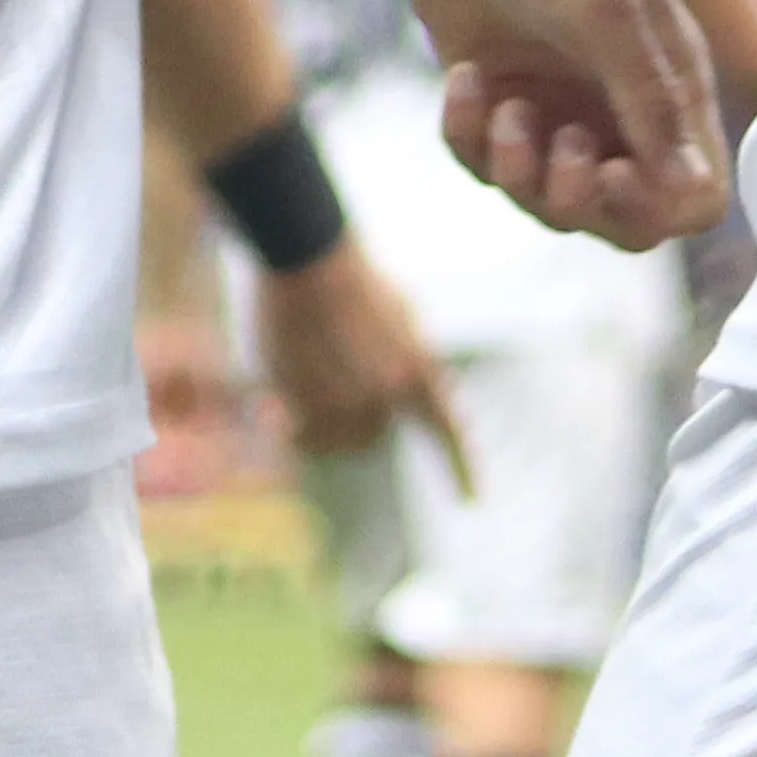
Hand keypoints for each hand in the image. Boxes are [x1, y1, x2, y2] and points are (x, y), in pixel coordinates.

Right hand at [253, 247, 474, 490]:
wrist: (309, 255)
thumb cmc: (355, 278)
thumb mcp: (402, 318)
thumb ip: (408, 363)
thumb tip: (398, 403)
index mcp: (417, 371)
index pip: (445, 430)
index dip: (461, 467)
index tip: (473, 502)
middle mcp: (385, 395)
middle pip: (372, 437)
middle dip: (356, 419)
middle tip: (335, 377)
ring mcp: (344, 401)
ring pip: (336, 439)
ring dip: (322, 420)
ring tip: (308, 370)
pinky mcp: (305, 403)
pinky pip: (304, 436)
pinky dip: (294, 424)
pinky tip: (282, 394)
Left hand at [393, 0, 732, 252]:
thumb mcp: (602, 9)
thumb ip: (649, 102)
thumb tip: (691, 191)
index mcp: (668, 82)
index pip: (695, 194)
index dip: (658, 208)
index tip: (611, 175)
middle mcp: (618, 104)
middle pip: (621, 217)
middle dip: (578, 199)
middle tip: (551, 145)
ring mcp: (555, 105)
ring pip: (548, 200)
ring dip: (518, 170)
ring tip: (504, 109)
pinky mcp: (496, 100)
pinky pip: (485, 165)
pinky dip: (468, 136)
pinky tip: (463, 80)